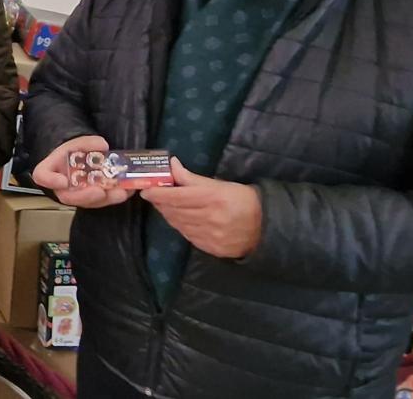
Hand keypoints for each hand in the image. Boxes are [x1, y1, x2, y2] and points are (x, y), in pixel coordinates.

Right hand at [32, 135, 133, 208]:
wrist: (79, 158)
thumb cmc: (72, 151)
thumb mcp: (78, 141)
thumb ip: (88, 142)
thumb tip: (102, 145)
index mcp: (50, 170)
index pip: (42, 176)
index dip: (51, 181)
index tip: (63, 181)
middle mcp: (61, 186)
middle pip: (68, 196)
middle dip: (85, 196)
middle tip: (100, 192)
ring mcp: (76, 194)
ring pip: (87, 202)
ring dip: (105, 199)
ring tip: (121, 192)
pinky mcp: (91, 198)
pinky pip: (100, 201)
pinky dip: (114, 196)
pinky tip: (127, 191)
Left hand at [141, 158, 261, 258]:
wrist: (265, 227)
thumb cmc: (242, 200)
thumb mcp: (220, 184)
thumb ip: (192, 177)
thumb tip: (171, 164)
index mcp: (213, 198)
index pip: (177, 196)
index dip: (158, 194)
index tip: (146, 190)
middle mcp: (211, 218)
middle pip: (175, 211)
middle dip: (160, 203)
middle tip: (153, 196)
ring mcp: (211, 236)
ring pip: (179, 224)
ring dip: (168, 214)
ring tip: (165, 206)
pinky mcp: (211, 248)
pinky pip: (188, 236)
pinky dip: (180, 226)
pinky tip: (179, 219)